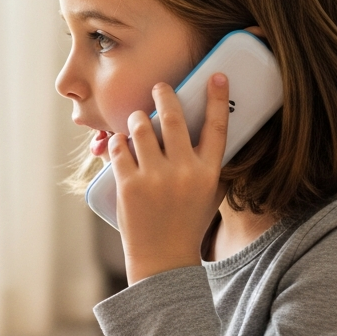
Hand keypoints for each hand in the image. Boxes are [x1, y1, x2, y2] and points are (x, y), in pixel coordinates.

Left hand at [110, 74, 229, 283]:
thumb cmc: (186, 223)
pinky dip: (119, 141)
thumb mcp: (208, 193)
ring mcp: (155, 177)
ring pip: (142, 127)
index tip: (215, 75)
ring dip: (138, 119)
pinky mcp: (129, 184)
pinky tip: (121, 142)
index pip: (217, 128)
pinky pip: (120, 147)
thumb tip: (201, 129)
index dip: (217, 98)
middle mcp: (184, 172)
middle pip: (174, 119)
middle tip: (160, 86)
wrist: (163, 259)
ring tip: (138, 122)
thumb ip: (206, 164)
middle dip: (165, 95)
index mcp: (208, 173)